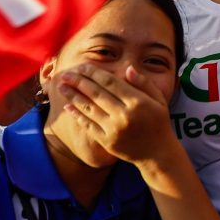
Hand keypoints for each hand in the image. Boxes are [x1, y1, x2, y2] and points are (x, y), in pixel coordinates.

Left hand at [56, 65, 176, 166]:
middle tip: (65, 74)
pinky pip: (89, 125)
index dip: (94, 73)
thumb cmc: (158, 122)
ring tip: (61, 86)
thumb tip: (127, 68)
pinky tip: (68, 106)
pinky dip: (77, 115)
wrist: (157, 153)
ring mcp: (114, 130)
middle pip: (97, 94)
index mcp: (137, 102)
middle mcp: (124, 115)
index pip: (111, 83)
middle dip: (79, 82)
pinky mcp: (107, 142)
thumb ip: (143, 83)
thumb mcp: (158, 99)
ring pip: (89, 108)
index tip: (83, 66)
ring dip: (73, 96)